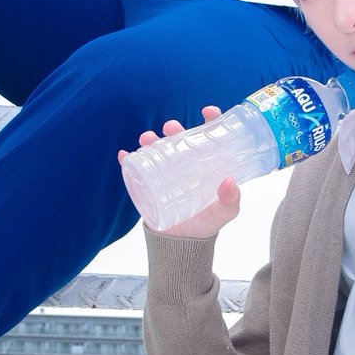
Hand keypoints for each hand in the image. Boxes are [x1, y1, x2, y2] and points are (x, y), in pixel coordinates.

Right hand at [119, 106, 241, 238]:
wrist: (183, 243)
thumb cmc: (207, 222)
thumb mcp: (224, 212)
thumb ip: (230, 201)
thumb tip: (230, 181)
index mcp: (206, 163)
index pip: (209, 136)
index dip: (210, 120)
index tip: (208, 111)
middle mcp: (185, 162)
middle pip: (179, 138)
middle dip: (174, 128)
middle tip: (171, 128)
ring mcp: (165, 172)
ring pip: (156, 148)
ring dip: (150, 139)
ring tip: (147, 139)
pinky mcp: (149, 183)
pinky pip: (134, 168)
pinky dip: (127, 160)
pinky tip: (124, 155)